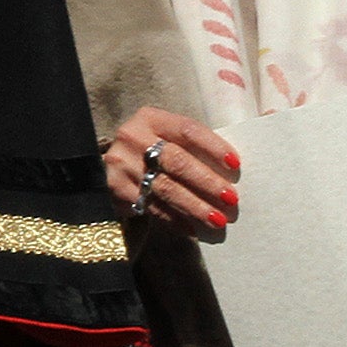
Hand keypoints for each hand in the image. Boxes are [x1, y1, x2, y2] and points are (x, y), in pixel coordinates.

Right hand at [105, 106, 238, 238]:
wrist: (110, 166)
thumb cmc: (152, 150)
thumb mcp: (166, 136)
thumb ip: (194, 144)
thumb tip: (234, 166)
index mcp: (150, 119)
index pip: (187, 130)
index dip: (213, 146)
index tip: (235, 165)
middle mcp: (133, 138)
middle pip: (177, 161)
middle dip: (207, 182)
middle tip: (231, 198)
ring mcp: (122, 164)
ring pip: (165, 188)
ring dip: (195, 206)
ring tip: (217, 219)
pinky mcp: (116, 189)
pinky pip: (152, 206)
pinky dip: (176, 219)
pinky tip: (193, 228)